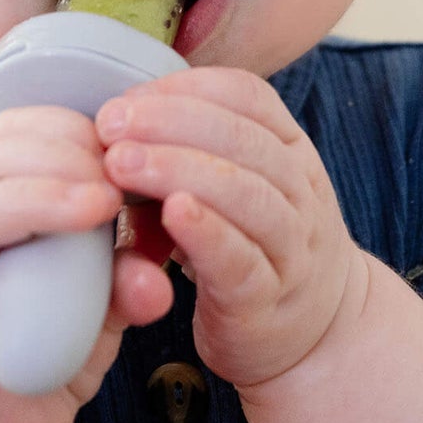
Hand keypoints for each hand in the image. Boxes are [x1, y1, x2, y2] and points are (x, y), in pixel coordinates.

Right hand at [0, 106, 173, 422]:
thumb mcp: (102, 315)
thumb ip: (127, 289)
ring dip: (38, 194)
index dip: (79, 131)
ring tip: (94, 207)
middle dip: (69, 158)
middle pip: (4, 154)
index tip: (126, 157)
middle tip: (117, 192)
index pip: (31, 131)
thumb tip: (157, 279)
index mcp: (3, 195)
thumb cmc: (47, 354)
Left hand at [95, 67, 359, 390]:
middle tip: (110, 125)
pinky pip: (240, 258)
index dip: (183, 89)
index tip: (126, 99)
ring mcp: (292, 245)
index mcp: (288, 147)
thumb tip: (113, 120)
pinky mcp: (267, 299)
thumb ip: (187, 149)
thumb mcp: (229, 183)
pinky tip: (170, 212)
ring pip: (246, 192)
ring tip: (120, 164)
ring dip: (176, 168)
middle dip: (167, 122)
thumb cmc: (248, 243)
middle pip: (241, 137)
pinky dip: (205, 231)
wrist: (313, 333)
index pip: (245, 94)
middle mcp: (300, 188)